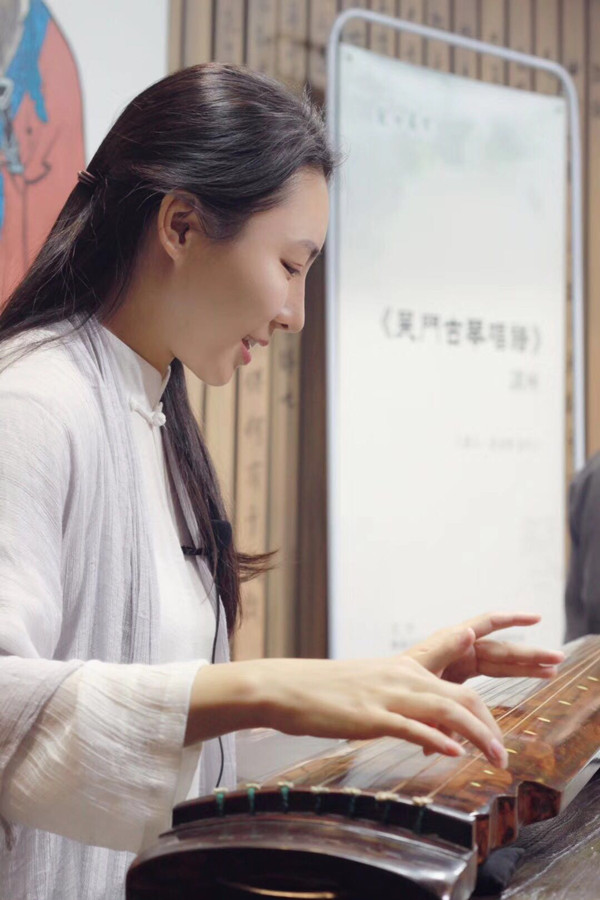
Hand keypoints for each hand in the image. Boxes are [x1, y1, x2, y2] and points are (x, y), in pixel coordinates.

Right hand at [187, 655, 508, 767]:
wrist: (287, 687)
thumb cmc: (329, 691)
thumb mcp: (374, 688)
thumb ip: (408, 700)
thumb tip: (437, 728)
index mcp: (406, 664)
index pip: (460, 641)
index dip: (498, 626)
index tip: (532, 617)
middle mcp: (403, 674)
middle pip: (462, 694)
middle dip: (492, 722)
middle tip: (507, 751)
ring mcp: (388, 694)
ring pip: (446, 710)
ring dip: (477, 737)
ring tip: (495, 759)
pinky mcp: (370, 715)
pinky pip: (411, 727)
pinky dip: (436, 739)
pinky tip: (451, 752)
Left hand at [403, 612, 563, 682]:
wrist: (383, 697)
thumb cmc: (395, 679)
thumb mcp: (419, 664)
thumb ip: (444, 650)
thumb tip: (469, 630)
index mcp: (452, 639)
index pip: (487, 624)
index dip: (512, 619)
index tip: (535, 617)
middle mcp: (461, 649)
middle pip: (502, 649)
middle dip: (529, 653)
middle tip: (558, 658)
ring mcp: (463, 664)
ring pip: (502, 664)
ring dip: (527, 668)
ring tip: (553, 671)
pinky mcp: (462, 680)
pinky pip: (494, 677)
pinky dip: (513, 680)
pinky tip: (534, 680)